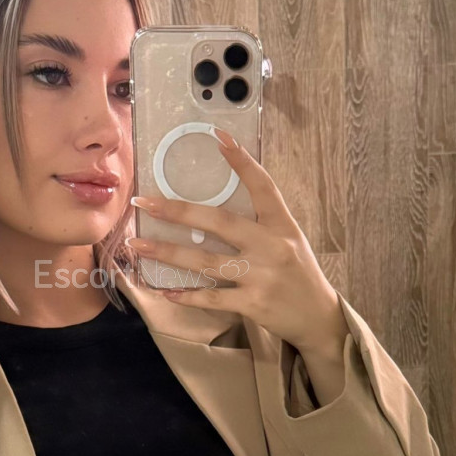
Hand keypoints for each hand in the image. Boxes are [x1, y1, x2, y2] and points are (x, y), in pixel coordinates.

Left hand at [127, 127, 347, 351]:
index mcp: (282, 225)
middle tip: (145, 202)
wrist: (318, 317)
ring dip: (168, 253)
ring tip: (138, 244)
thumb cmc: (298, 273)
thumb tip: (214, 208)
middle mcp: (271, 247)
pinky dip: (188, 295)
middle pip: (219, 222)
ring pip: (205, 261)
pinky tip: (166, 290)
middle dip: (178, 211)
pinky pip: (212, 298)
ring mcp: (261, 276)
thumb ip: (259, 222)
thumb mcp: (289, 239)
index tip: (219, 137)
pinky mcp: (253, 304)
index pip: (262, 186)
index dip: (242, 162)